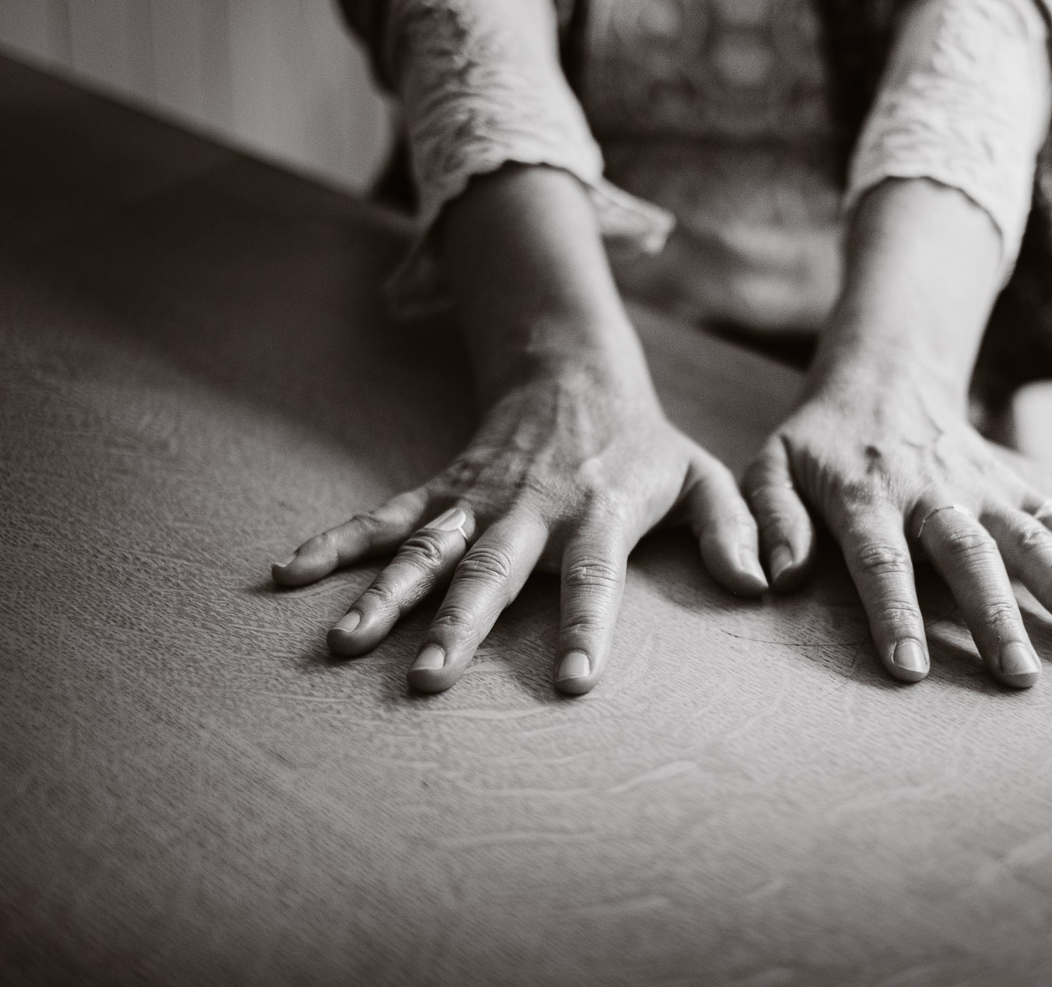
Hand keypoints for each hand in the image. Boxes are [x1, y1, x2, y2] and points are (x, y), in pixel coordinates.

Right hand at [272, 371, 765, 694]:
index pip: (595, 576)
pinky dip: (338, 543)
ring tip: (347, 642)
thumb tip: (761, 585)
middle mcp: (531, 510)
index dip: (584, 624)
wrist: (572, 372)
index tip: (571, 679)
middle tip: (428, 677)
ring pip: (426, 549)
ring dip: (387, 594)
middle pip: (492, 570)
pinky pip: (385, 517)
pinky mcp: (442, 489)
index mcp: (598, 513)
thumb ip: (734, 527)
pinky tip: (289, 573)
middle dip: (460, 624)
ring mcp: (477, 498)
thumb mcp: (702, 476)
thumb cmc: (643, 444)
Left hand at [743, 365, 1051, 687]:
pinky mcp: (1012, 485)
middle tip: (1019, 677)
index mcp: (864, 494)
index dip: (893, 612)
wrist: (884, 372)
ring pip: (1029, 539)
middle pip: (968, 554)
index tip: (910, 668)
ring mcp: (980, 486)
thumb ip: (769, 519)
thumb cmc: (817, 439)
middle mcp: (930, 491)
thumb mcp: (770, 465)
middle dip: (995, 616)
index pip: (880, 558)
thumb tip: (776, 580)